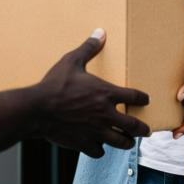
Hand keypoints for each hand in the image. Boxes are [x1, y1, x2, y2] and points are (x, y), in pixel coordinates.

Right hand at [34, 29, 150, 157]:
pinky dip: (101, 149)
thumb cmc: (55, 84)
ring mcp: (96, 132)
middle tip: (146, 130)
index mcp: (106, 94)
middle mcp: (105, 115)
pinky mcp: (84, 144)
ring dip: (127, 141)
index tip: (146, 99)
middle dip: (143, 128)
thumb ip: (88, 48)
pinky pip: (99, 151)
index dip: (143, 98)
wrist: (38, 109)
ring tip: (129, 141)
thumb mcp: (72, 61)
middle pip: (134, 126)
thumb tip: (100, 33)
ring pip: (121, 142)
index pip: (134, 97)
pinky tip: (99, 145)